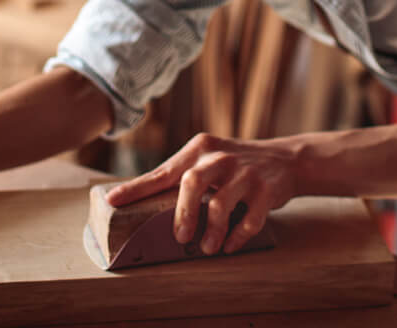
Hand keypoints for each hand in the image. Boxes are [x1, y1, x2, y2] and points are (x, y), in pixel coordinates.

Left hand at [105, 132, 299, 255]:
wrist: (284, 159)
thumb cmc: (234, 164)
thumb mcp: (209, 158)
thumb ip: (185, 175)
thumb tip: (145, 205)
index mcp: (200, 148)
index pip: (163, 171)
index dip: (137, 188)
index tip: (113, 202)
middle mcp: (220, 157)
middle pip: (192, 182)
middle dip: (182, 213)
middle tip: (179, 237)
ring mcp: (245, 173)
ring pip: (221, 204)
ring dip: (211, 231)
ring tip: (206, 247)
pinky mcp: (266, 190)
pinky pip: (250, 219)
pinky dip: (237, 237)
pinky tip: (229, 246)